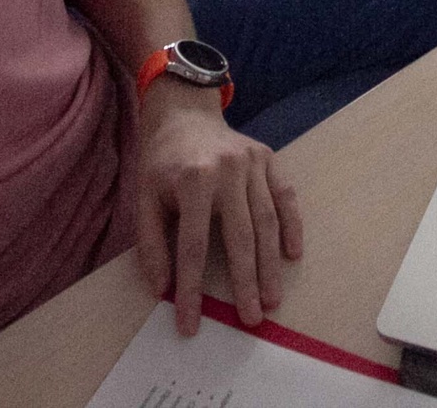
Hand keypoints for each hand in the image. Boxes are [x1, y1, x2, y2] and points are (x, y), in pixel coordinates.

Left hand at [134, 82, 301, 334]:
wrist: (185, 113)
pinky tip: (292, 255)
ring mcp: (252, 163)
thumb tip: (162, 288)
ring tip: (272, 299)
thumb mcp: (144, 198)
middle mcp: (227, 171)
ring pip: (267, 221)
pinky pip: (286, 196)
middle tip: (252, 319)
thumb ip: (152, 243)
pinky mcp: (269, 158)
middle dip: (246, 283)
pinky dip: (292, 226)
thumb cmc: (162, 161)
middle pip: (240, 237)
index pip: (193, 246)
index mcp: (192, 181)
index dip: (192, 289)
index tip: (191, 324)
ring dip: (271, 264)